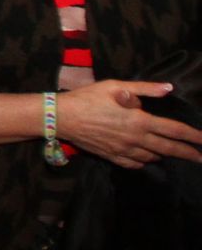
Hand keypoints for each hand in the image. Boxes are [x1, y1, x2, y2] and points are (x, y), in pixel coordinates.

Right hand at [57, 80, 201, 168]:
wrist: (61, 117)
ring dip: (166, 156)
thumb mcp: (114, 86)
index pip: (174, 130)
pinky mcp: (112, 156)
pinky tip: (148, 159)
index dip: (193, 136)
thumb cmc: (87, 97)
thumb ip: (144, 88)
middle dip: (189, 153)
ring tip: (174, 154)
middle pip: (169, 149)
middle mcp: (135, 138)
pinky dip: (146, 162)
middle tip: (201, 157)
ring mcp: (124, 150)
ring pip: (153, 157)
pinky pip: (135, 164)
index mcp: (139, 120)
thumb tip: (169, 88)